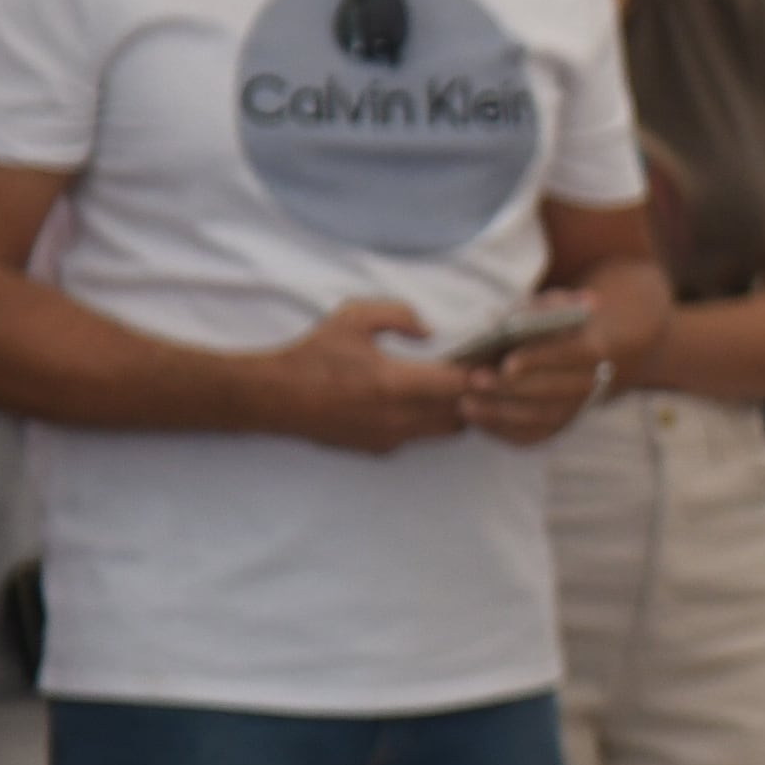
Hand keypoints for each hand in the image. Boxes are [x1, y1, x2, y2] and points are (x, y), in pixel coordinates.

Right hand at [254, 301, 479, 455]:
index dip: (481, 372)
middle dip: (474, 393)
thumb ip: (399, 315)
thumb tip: (431, 332)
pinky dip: (430, 421)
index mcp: (396, 384)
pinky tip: (419, 399)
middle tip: (477, 371)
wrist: (275, 397)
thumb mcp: (353, 317)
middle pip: (463, 412)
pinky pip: (420, 436)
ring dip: (455, 409)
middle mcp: (398, 418)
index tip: (488, 357)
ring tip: (449, 384)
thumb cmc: (314, 355)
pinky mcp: (379, 449)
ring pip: (445, 429)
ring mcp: (390, 437)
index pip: (461, 385)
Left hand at [462, 310, 615, 448]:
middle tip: (474, 380)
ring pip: (536, 418)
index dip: (537, 361)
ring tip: (465, 402)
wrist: (571, 358)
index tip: (507, 364)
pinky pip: (527, 436)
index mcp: (591, 351)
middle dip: (509, 388)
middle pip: (549, 391)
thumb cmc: (552, 327)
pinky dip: (499, 429)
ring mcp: (573, 412)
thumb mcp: (550, 309)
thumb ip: (533, 312)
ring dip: (498, 412)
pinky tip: (474, 416)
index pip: (566, 356)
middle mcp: (588, 387)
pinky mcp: (554, 429)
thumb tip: (502, 321)